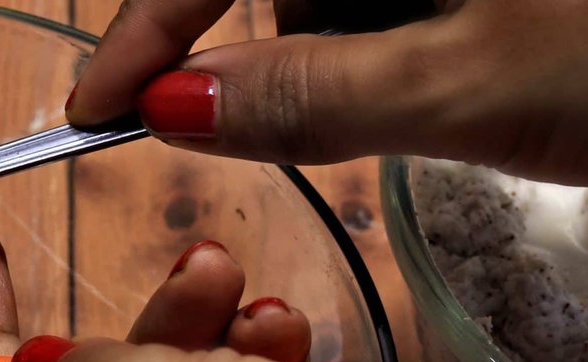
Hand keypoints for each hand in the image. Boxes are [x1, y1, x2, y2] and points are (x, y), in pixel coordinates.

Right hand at [66, 0, 587, 185]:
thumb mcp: (475, 81)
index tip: (100, 109)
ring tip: (470, 79)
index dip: (147, 26)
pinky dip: (417, 30)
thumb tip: (176, 109)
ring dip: (367, 41)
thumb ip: (308, 95)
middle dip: (292, 38)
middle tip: (370, 101)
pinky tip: (487, 57)